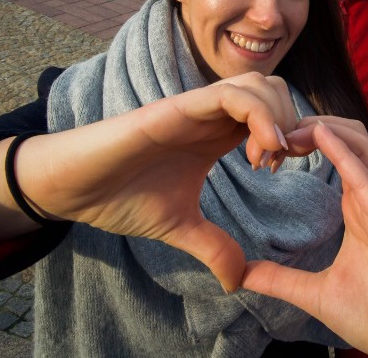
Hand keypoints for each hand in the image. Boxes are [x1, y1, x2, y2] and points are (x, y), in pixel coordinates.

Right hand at [11, 72, 295, 290]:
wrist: (76, 189)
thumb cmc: (123, 197)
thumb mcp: (181, 227)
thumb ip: (214, 247)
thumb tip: (237, 281)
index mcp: (217, 135)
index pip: (272, 113)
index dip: (290, 135)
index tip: (284, 169)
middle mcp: (212, 116)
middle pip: (274, 90)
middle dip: (292, 122)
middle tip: (281, 163)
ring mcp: (197, 108)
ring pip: (259, 85)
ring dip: (277, 117)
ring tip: (267, 159)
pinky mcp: (177, 107)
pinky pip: (230, 95)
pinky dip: (258, 114)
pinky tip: (259, 151)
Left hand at [241, 120, 367, 357]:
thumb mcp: (315, 294)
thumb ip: (280, 280)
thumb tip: (241, 275)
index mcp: (360, 210)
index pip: (337, 157)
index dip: (305, 142)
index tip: (269, 146)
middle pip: (352, 140)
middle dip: (316, 125)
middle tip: (276, 129)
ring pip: (365, 148)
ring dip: (329, 130)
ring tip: (294, 126)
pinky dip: (347, 155)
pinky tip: (322, 137)